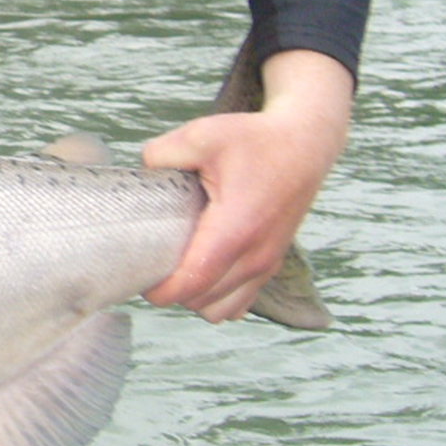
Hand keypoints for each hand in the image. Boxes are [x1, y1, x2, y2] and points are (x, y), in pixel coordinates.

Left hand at [140, 49, 352, 322]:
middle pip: (201, 301)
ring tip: (179, 266)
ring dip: (196, 297)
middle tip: (153, 262)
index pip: (192, 283)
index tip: (140, 273)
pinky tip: (205, 271)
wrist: (305, 145)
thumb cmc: (255, 140)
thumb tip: (141, 175)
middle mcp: (255, 256)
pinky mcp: (271, 265)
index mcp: (235, 229)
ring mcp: (266, 265)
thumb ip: (161, 154)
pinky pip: (240, 303)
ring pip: (221, 310)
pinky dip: (219, 297)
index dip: (160, 289)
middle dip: (172, 291)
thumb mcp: (201, 135)